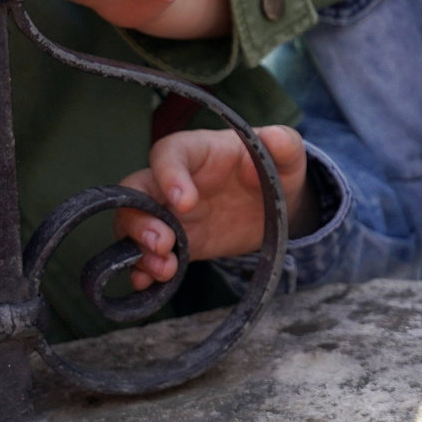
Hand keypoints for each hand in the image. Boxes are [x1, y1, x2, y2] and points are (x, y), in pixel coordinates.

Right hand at [116, 126, 309, 288]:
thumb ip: (283, 144)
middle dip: (140, 218)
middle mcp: (172, 181)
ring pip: (134, 225)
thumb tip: (276, 138)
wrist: (274, 209)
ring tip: (164, 268)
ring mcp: (168, 213)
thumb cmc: (273, 170)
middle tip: (163, 243)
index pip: (168, 153)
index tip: (185, 202)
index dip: (169, 176)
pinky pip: (147, 254)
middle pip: (135, 191)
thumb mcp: (287, 156)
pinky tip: (148, 283)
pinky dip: (142, 269)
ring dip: (140, 248)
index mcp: (197, 151)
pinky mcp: (174, 243)